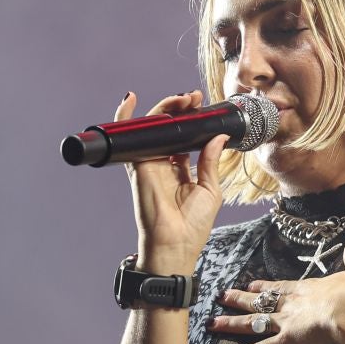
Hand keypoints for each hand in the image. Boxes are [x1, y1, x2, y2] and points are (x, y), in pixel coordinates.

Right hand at [118, 89, 228, 269]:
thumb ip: (210, 161)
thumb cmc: (192, 226)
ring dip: (164, 108)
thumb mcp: (210, 189)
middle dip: (180, 109)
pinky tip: (131, 99)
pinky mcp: (138, 165)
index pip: (183, 136)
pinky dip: (126, 118)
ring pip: (152, 127)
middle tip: (194, 98)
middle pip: (168, 127)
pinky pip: (129, 137)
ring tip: (182, 100)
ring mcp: (149, 163)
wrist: (175, 245)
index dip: (192, 120)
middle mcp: (163, 164)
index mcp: (180, 169)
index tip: (202, 106)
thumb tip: (218, 136)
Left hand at [212, 239, 344, 343]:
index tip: (251, 284)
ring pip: (252, 323)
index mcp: (307, 288)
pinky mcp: (285, 342)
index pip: (280, 287)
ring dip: (230, 323)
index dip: (265, 286)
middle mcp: (291, 304)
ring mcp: (285, 322)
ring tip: (210, 323)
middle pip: (260, 301)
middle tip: (222, 297)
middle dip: (240, 299)